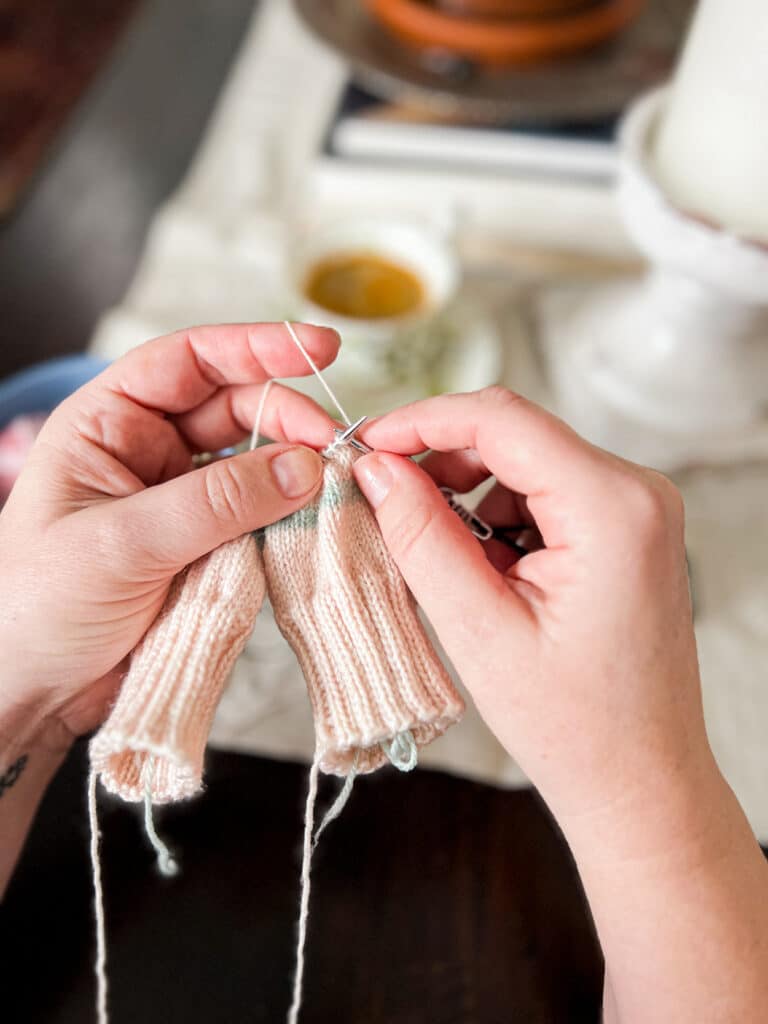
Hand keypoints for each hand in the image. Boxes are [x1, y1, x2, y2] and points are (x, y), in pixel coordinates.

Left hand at [0, 322, 338, 749]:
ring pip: (255, 464)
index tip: (319, 347)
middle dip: (287, 418)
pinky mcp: (205, 547)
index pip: (188, 361)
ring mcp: (179, 500)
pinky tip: (317, 519)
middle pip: (234, 408)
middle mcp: (147, 452)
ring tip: (335, 485)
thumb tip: (305, 466)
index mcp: (107, 423)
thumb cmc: (39, 605)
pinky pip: (259, 518)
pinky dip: (291, 517)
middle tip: (333, 447)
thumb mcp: (125, 542)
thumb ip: (217, 502)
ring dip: (295, 470)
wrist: (31, 691)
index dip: (255, 346)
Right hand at [354, 387, 712, 839]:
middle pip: (514, 434)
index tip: (366, 442)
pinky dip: (499, 520)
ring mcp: (637, 508)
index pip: (501, 420)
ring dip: (469, 498)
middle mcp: (637, 492)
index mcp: (612, 507)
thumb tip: (376, 469)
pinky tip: (485, 575)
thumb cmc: (573, 726)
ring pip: (525, 464)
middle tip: (383, 498)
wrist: (640, 781)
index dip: (422, 421)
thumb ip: (422, 537)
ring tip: (446, 566)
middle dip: (442, 461)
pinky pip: (545, 494)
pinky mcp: (625, 528)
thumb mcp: (480, 630)